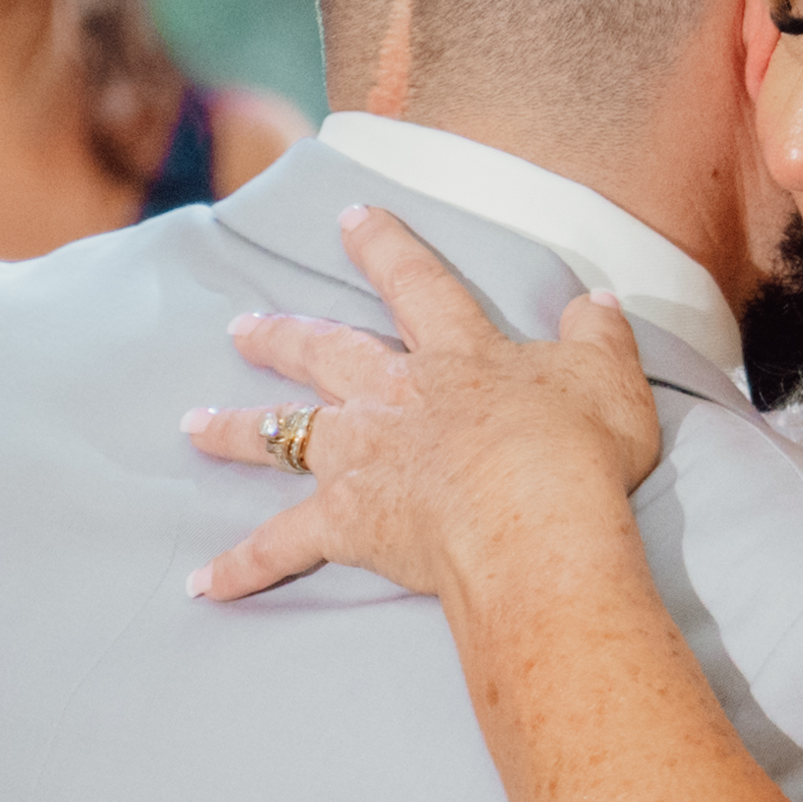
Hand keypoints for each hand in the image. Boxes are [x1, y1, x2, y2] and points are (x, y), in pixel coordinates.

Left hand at [187, 205, 663, 603]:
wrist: (533, 521)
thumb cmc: (576, 451)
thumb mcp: (609, 378)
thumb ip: (598, 335)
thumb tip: (594, 301)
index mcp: (457, 355)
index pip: (414, 283)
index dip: (383, 247)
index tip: (351, 217)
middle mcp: (394, 397)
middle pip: (322, 355)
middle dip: (280, 337)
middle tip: (240, 327)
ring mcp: (362, 458)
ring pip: (283, 436)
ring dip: (235, 430)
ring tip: (193, 425)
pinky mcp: (346, 523)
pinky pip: (280, 548)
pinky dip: (241, 566)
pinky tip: (201, 584)